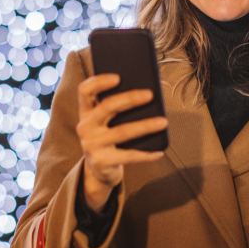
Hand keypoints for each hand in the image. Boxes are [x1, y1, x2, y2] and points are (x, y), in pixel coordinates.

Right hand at [76, 73, 166, 211]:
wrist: (98, 169)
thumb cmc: (107, 138)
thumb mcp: (105, 122)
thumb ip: (116, 108)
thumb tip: (145, 93)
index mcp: (85, 112)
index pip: (85, 91)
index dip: (99, 82)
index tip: (118, 77)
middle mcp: (85, 127)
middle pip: (107, 107)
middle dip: (129, 99)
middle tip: (149, 94)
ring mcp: (92, 145)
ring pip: (122, 131)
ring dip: (145, 126)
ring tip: (163, 122)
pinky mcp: (102, 161)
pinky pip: (128, 156)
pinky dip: (146, 154)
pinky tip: (159, 151)